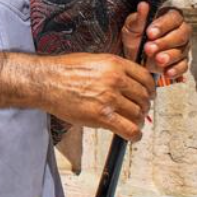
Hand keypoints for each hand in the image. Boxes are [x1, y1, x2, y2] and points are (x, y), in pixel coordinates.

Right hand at [38, 53, 155, 141]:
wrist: (46, 82)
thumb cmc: (63, 70)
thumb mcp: (93, 60)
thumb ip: (112, 68)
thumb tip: (126, 78)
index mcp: (115, 64)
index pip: (145, 78)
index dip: (150, 89)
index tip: (148, 95)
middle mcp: (115, 80)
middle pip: (143, 97)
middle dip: (144, 106)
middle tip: (139, 111)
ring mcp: (109, 98)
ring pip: (137, 114)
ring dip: (138, 121)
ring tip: (132, 123)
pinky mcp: (101, 116)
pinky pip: (128, 129)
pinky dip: (134, 135)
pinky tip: (133, 136)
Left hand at [122, 2, 190, 79]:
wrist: (132, 58)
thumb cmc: (135, 38)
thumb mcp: (132, 27)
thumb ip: (138, 18)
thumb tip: (143, 5)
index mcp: (170, 18)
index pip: (173, 18)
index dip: (162, 25)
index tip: (150, 33)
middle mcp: (180, 31)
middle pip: (181, 35)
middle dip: (165, 42)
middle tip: (149, 48)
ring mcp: (182, 48)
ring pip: (182, 51)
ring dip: (169, 56)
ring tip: (157, 60)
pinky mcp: (181, 63)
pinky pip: (183, 66)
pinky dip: (176, 70)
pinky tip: (167, 72)